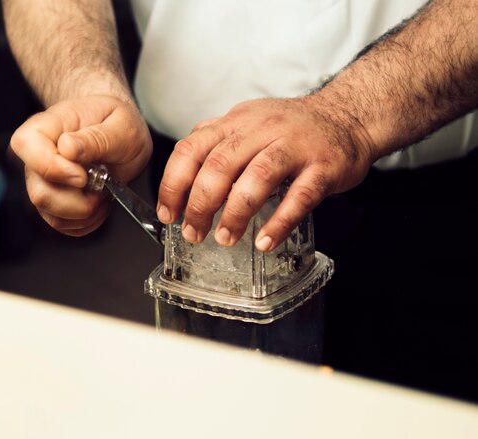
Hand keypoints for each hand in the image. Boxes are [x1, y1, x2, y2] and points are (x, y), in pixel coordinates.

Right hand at [9, 95, 151, 235]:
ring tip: (103, 192)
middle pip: (40, 193)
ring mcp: (42, 183)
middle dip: (79, 200)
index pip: (26, 146)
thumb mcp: (121, 125)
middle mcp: (37, 157)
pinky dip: (88, 221)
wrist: (118, 135)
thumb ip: (96, 137)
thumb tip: (68, 147)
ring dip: (87, 212)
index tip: (84, 175)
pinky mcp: (52, 204)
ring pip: (53, 216)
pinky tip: (98, 202)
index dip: (55, 168)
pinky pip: (64, 225)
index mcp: (46, 127)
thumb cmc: (116, 123)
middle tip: (101, 184)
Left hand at [156, 95, 375, 250]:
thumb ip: (215, 143)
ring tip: (225, 238)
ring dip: (236, 213)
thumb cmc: (292, 129)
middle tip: (194, 233)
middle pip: (221, 164)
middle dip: (200, 204)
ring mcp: (295, 145)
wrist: (348, 117)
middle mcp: (262, 128)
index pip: (192, 148)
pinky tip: (265, 241)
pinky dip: (280, 222)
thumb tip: (180, 173)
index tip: (168, 213)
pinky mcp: (324, 166)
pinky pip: (300, 196)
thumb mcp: (247, 124)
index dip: (173, 183)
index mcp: (236, 122)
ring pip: (258, 176)